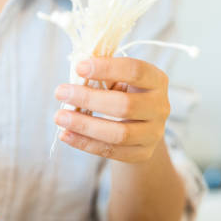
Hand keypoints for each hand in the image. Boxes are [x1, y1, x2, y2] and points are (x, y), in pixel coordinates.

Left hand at [54, 57, 169, 162]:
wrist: (142, 127)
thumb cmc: (124, 94)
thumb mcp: (120, 79)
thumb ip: (103, 74)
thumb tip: (77, 71)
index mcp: (157, 80)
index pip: (135, 71)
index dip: (107, 68)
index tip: (79, 67)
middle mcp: (160, 107)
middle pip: (125, 105)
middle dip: (88, 99)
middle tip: (60, 92)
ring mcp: (154, 133)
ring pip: (119, 134)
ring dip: (84, 125)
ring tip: (59, 117)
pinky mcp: (143, 154)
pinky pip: (111, 151)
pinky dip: (85, 143)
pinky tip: (65, 135)